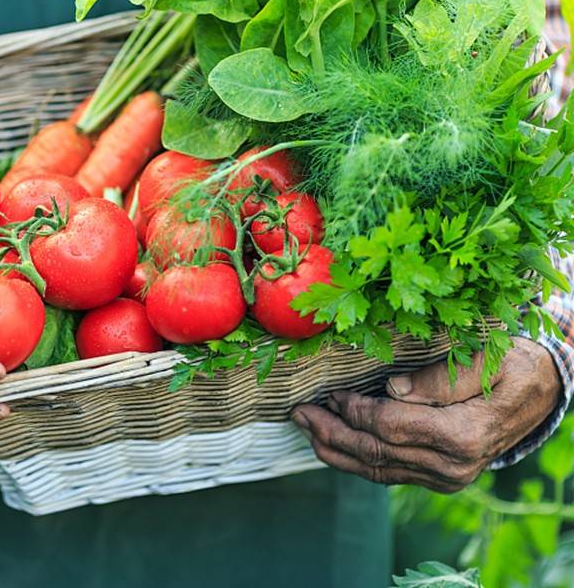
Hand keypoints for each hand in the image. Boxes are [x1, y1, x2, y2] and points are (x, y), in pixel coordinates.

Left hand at [292, 337, 561, 491]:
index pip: (389, 427)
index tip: (329, 391)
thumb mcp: (485, 358)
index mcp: (462, 435)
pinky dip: (354, 458)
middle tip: (298, 411)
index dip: (354, 410)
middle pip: (375, 452)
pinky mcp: (435, 477)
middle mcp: (451, 466)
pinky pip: (386, 472)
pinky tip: (331, 441)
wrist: (538, 394)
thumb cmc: (511, 366)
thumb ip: (440, 377)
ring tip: (304, 426)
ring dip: (334, 449)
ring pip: (375, 469)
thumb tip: (392, 387)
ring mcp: (443, 477)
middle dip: (331, 432)